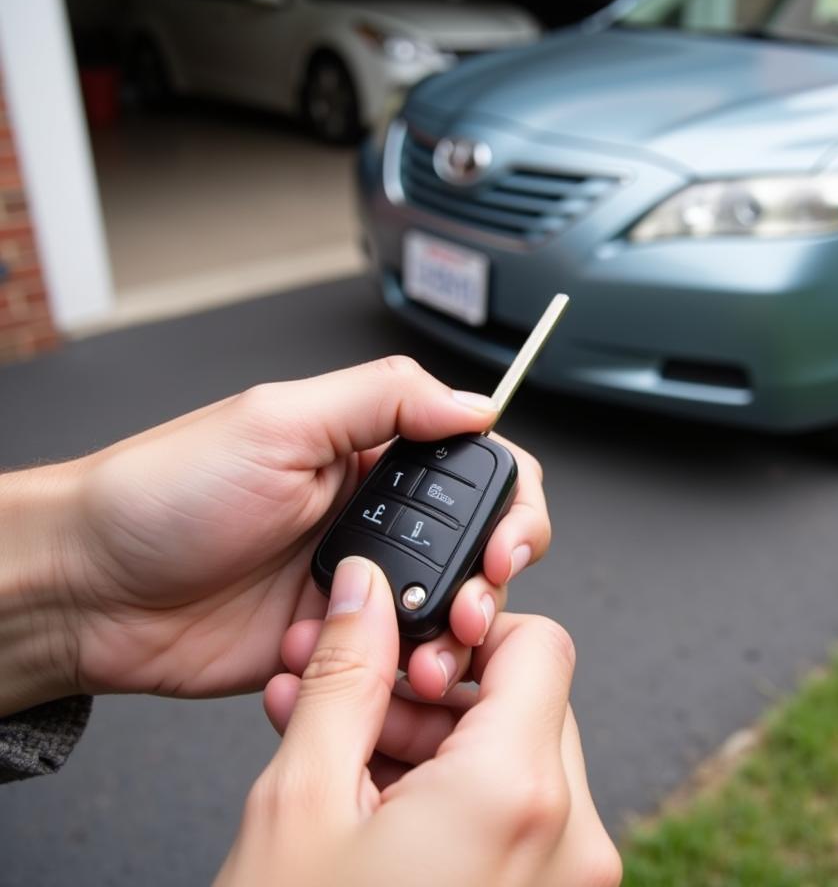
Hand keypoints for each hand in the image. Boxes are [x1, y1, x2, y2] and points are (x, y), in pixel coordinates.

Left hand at [0, 357, 549, 712]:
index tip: (505, 542)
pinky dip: (387, 673)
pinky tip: (346, 664)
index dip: (512, 504)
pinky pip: (390, 663)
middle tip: (476, 602)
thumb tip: (477, 403)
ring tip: (423, 653)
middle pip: (478, 545)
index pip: (476, 467)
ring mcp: (356, 585)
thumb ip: (385, 399)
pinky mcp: (332, 643)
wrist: (88, 589)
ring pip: (445, 612)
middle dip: (493, 579)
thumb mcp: (278, 421)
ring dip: (449, 636)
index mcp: (370, 453)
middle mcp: (374, 516)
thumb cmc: (165, 492)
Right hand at [217, 557, 620, 886]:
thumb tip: (365, 592)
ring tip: (346, 767)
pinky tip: (376, 816)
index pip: (541, 643)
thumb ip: (345, 674)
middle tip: (352, 712)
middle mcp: (569, 842)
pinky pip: (518, 823)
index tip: (410, 647)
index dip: (473, 628)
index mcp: (519, 794)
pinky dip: (456, 803)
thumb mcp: (302, 801)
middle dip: (436, 697)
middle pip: (527, 703)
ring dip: (436, 750)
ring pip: (518, 763)